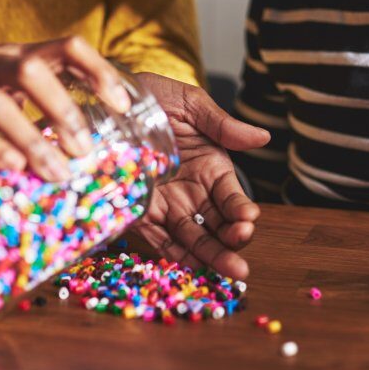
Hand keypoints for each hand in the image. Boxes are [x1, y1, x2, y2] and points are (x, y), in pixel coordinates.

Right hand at [0, 37, 130, 180]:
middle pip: (31, 70)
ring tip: (55, 172)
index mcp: (9, 54)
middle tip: (86, 150)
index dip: (97, 71)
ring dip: (31, 139)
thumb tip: (82, 152)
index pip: (64, 46)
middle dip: (64, 110)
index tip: (123, 104)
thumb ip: (30, 109)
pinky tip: (10, 167)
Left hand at [131, 73, 270, 279]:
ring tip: (227, 272)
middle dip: (230, 242)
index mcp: (212, 166)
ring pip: (193, 237)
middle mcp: (193, 191)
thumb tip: (263, 138)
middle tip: (240, 260)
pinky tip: (190, 268)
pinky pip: (159, 238)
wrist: (105, 98)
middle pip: (217, 224)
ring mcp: (167, 204)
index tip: (248, 219)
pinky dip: (174, 255)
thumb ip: (222, 125)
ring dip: (210, 256)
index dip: (241, 210)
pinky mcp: (139, 212)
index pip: (232, 196)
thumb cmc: (153, 96)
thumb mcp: (190, 104)